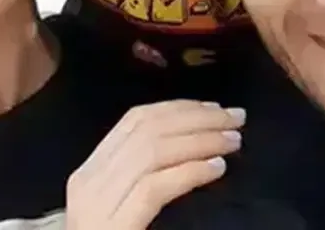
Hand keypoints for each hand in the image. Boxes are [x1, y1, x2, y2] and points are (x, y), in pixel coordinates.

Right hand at [65, 100, 245, 229]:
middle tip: (236, 118)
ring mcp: (96, 207)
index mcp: (89, 174)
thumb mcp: (122, 210)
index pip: (134, 121)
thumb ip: (144, 180)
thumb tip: (194, 146)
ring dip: (200, 140)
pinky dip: (190, 172)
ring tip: (233, 142)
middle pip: (146, 129)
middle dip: (196, 117)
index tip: (214, 107)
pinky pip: (155, 187)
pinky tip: (216, 169)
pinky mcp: (113, 228)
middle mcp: (88, 183)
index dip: (179, 108)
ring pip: (152, 152)